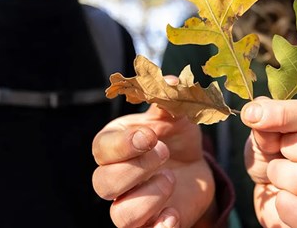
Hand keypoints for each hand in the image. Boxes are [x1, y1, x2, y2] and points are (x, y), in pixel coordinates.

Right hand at [92, 101, 214, 227]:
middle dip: (136, 168)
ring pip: (120, 216)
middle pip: (103, 183)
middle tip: (164, 152)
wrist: (194, 165)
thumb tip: (172, 82)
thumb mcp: (176, 114)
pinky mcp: (150, 224)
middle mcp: (115, 177)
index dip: (123, 145)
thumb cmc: (174, 135)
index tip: (150, 136)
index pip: (101, 149)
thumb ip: (170, 99)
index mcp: (114, 145)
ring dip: (148, 199)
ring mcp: (130, 204)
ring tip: (171, 179)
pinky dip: (159, 227)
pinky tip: (174, 213)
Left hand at [241, 97, 296, 227]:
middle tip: (279, 151)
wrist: (272, 197)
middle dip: (293, 146)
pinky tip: (283, 199)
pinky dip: (284, 206)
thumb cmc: (274, 157)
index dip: (283, 114)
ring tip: (278, 177)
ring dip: (279, 176)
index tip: (253, 116)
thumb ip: (265, 123)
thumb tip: (256, 112)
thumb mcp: (265, 134)